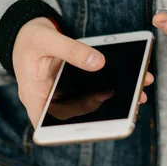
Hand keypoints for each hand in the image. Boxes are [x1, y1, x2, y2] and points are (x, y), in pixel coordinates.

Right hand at [13, 17, 153, 126]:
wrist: (28, 31)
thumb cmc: (30, 37)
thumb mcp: (47, 39)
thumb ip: (71, 50)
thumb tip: (98, 63)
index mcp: (32, 94)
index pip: (43, 123)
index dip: (61, 133)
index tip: (87, 130)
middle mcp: (48, 100)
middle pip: (72, 118)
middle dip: (101, 118)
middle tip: (127, 113)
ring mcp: (62, 96)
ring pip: (87, 108)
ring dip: (113, 104)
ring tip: (138, 97)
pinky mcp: (73, 88)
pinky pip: (92, 92)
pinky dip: (110, 89)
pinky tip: (131, 83)